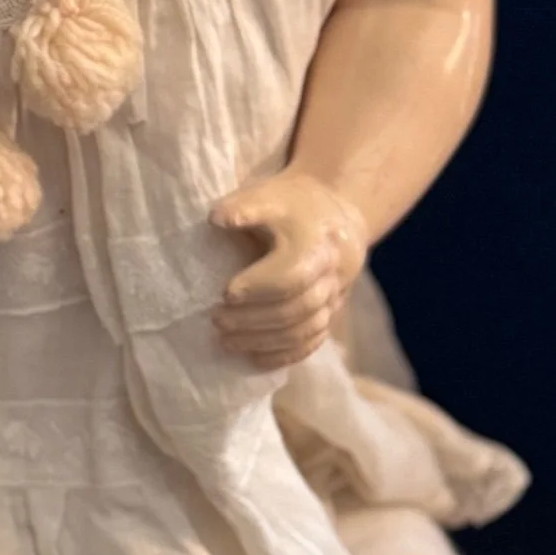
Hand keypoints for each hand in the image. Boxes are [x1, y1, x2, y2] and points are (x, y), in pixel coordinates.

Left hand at [210, 171, 367, 367]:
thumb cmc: (294, 206)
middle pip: (296, 308)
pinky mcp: (332, 314)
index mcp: (317, 243)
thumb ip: (245, 207)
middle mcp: (331, 274)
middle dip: (254, 319)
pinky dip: (285, 355)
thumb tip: (215, 219)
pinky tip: (255, 359)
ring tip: (226, 341)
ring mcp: (335, 297)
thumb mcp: (271, 195)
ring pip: (305, 330)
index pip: (291, 275)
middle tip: (217, 320)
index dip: (257, 288)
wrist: (340, 216)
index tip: (224, 292)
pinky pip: (313, 342)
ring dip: (264, 341)